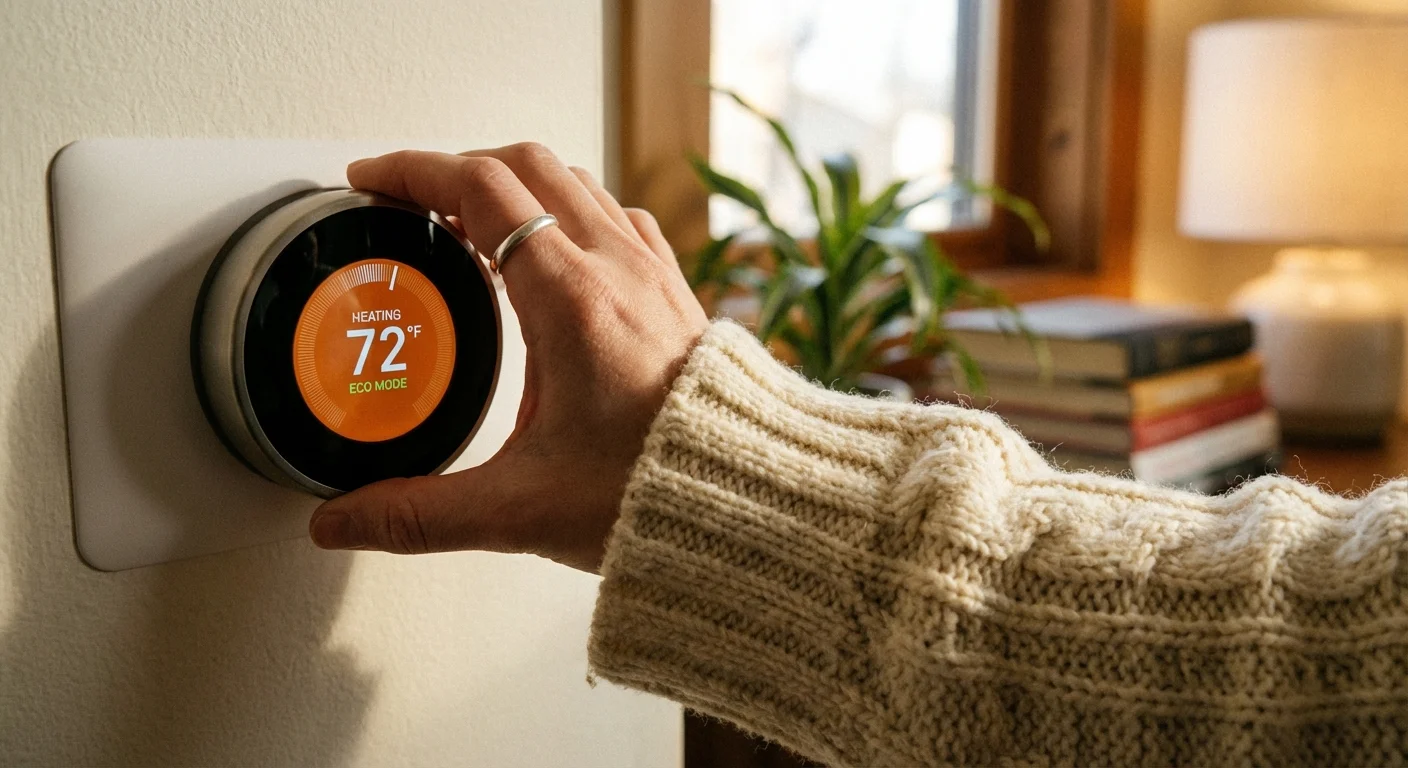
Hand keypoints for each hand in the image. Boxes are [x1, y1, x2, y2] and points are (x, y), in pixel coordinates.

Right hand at [308, 144, 708, 572]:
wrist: (756, 502)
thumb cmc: (660, 493)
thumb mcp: (518, 510)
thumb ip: (417, 514)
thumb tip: (341, 520)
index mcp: (569, 298)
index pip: (479, 188)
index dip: (414, 172)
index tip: (372, 181)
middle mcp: (616, 268)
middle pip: (525, 167)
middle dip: (456, 169)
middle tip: (410, 199)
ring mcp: (653, 273)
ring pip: (576, 184)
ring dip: (515, 185)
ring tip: (470, 221)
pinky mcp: (675, 292)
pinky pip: (618, 217)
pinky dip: (569, 211)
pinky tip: (555, 251)